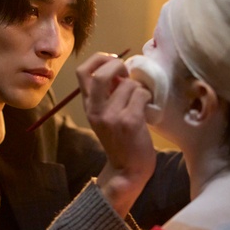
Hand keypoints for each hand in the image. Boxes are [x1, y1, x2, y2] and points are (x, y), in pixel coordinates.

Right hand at [76, 52, 155, 216]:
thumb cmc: (121, 141)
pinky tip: (148, 109)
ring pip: (128, 84)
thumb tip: (120, 70)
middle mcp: (96, 110)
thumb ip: (108, 94)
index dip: (98, 59)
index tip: (113, 62)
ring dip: (139, 88)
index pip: (82, 71)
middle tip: (128, 74)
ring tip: (141, 100)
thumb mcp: (106, 116)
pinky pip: (141, 94)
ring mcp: (111, 116)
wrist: (127, 171)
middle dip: (118, 66)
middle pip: (101, 73)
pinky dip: (148, 97)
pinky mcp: (129, 121)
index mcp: (88, 106)